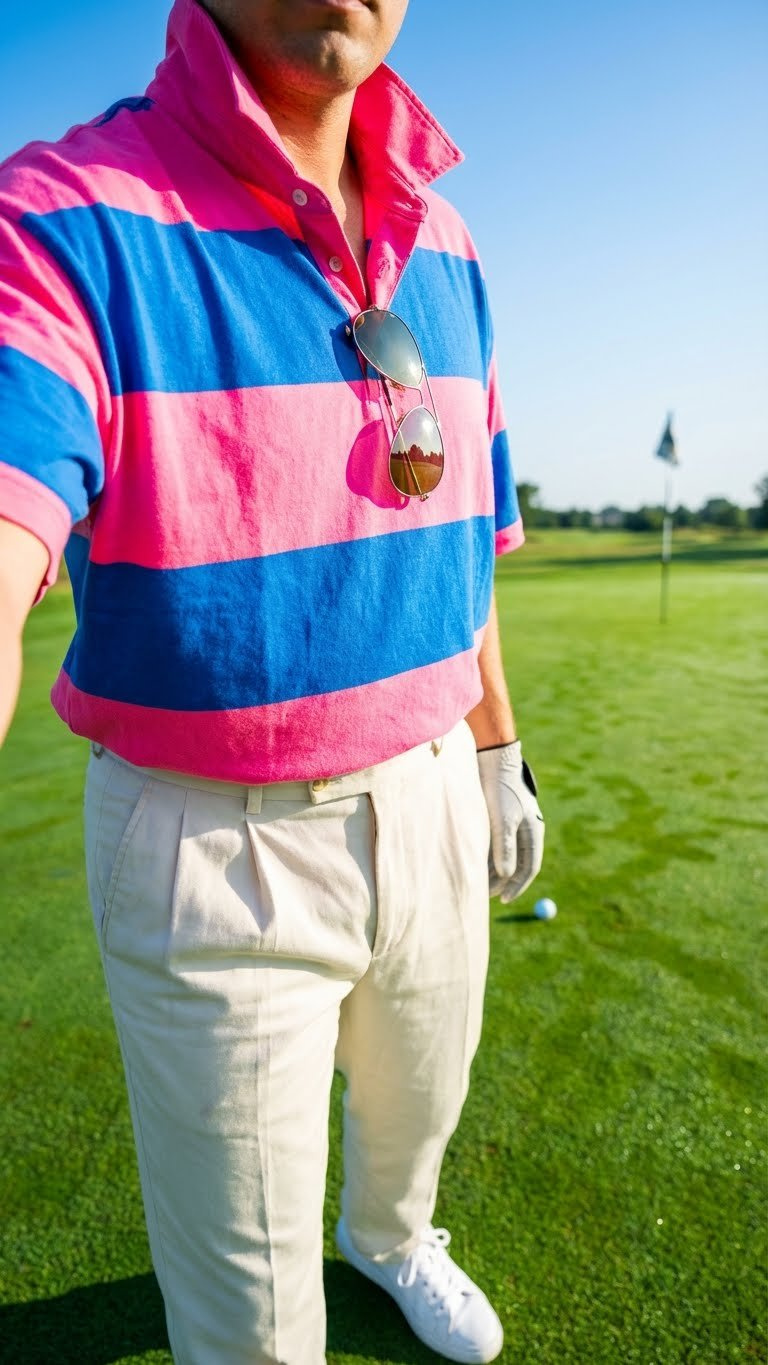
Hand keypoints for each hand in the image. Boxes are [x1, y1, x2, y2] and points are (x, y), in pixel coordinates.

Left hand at [476, 741, 544, 902]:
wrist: (492, 759)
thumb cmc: (500, 788)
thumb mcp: (502, 819)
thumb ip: (505, 847)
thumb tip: (507, 874)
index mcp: (533, 831)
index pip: (530, 867)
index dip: (518, 885)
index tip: (503, 899)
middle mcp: (526, 830)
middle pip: (517, 864)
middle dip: (502, 881)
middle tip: (485, 895)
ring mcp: (513, 824)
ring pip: (506, 854)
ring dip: (493, 870)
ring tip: (478, 882)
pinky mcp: (500, 818)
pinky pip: (496, 844)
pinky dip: (488, 855)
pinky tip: (474, 862)